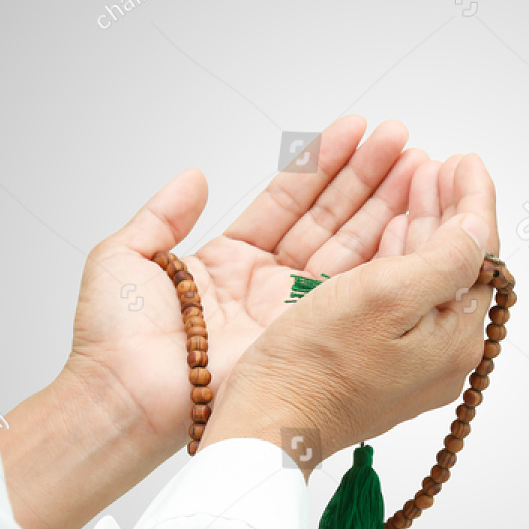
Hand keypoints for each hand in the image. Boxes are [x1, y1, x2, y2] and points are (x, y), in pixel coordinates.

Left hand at [62, 115, 434, 450]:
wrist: (124, 397)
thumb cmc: (113, 338)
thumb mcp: (126, 256)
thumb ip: (163, 214)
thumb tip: (193, 176)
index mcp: (226, 262)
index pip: (286, 202)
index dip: (321, 165)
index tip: (355, 131)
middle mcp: (263, 286)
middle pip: (326, 221)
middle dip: (367, 179)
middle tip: (401, 140)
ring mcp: (287, 313)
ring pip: (346, 250)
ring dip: (383, 207)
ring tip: (415, 164)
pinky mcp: (302, 337)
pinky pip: (346, 290)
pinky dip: (379, 254)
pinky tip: (406, 216)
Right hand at [198, 154, 500, 473]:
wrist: (265, 424)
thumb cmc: (316, 368)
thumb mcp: (389, 296)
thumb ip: (446, 257)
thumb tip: (480, 226)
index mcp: (453, 341)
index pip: (479, 256)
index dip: (472, 201)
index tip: (464, 161)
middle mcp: (435, 353)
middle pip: (449, 263)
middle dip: (442, 206)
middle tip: (434, 164)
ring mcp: (401, 357)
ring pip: (417, 273)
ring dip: (415, 220)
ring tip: (411, 178)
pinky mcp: (366, 357)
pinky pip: (388, 293)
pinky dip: (386, 251)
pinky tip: (382, 228)